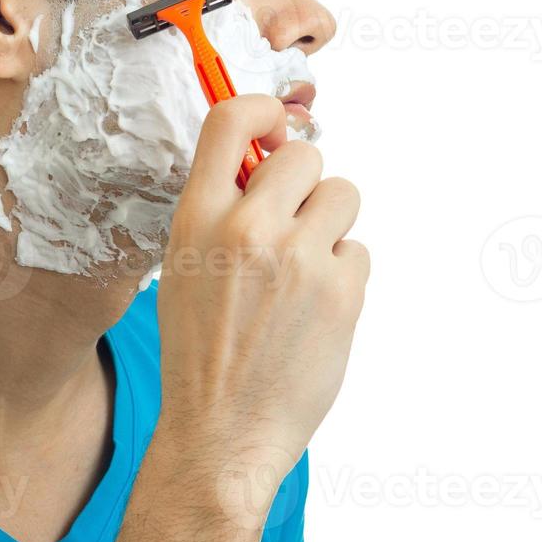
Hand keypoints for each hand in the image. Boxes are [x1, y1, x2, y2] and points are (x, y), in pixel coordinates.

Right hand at [118, 94, 367, 541]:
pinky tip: (315, 310)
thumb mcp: (183, 266)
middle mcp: (247, 229)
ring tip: (304, 267)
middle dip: (305, 182)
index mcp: (197, 218)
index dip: (262, 110)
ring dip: (330, 224)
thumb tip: (264, 163)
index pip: (230, 118)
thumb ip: (218, 211)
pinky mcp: (340, 293)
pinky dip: (343, 274)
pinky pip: (358, 251)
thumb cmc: (199, 352)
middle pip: (305, 155)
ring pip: (342, 195)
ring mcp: (298, 260)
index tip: (274, 128)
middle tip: (293, 220)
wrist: (220, 431)